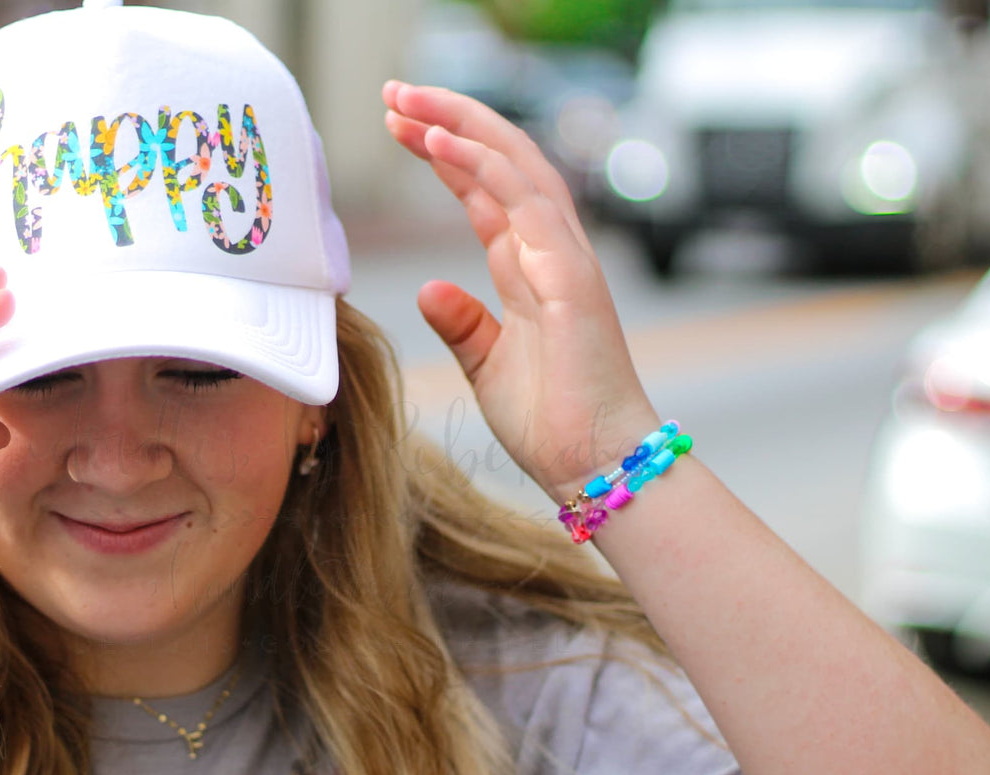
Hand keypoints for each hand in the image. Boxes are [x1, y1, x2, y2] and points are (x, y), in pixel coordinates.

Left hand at [383, 81, 658, 498]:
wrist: (593, 465)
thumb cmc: (552, 422)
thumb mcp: (487, 365)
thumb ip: (463, 323)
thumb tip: (430, 289)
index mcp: (530, 267)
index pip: (484, 188)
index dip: (444, 152)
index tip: (399, 125)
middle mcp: (550, 251)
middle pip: (500, 161)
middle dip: (449, 119)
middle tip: (396, 93)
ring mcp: (564, 258)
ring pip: (512, 166)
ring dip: (458, 126)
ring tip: (407, 102)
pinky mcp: (570, 277)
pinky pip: (522, 204)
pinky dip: (479, 167)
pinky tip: (439, 143)